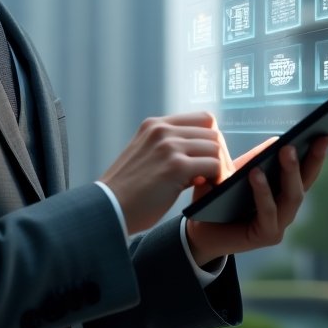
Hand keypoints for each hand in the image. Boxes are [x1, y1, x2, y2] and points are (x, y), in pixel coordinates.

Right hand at [100, 112, 228, 233]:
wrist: (108, 207)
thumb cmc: (128, 191)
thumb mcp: (145, 157)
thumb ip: (170, 152)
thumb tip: (204, 161)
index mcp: (154, 125)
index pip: (202, 119)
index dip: (210, 139)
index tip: (207, 160)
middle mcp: (162, 129)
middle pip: (212, 132)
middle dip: (218, 155)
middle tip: (215, 176)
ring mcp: (169, 146)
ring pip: (215, 148)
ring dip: (219, 168)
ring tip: (211, 184)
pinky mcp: (176, 166)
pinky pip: (214, 166)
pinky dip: (217, 179)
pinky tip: (208, 190)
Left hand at [184, 135, 327, 266]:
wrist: (198, 229)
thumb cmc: (218, 199)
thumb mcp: (236, 173)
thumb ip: (256, 159)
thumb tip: (278, 139)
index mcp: (283, 192)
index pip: (306, 171)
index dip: (316, 153)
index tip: (324, 131)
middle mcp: (286, 209)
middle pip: (305, 182)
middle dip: (312, 159)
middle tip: (316, 137)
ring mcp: (279, 224)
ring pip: (292, 197)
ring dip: (290, 172)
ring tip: (286, 150)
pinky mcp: (266, 236)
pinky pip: (268, 212)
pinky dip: (263, 192)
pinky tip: (256, 173)